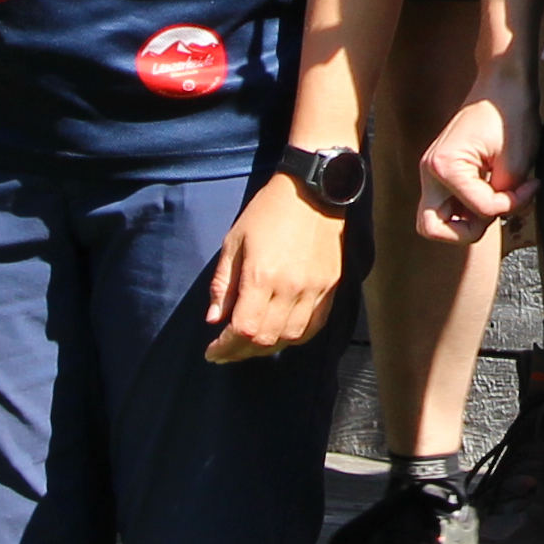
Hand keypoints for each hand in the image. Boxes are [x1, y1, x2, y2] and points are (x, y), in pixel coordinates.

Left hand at [205, 166, 353, 362]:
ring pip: (290, 338)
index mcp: (261, 275)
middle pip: (265, 339)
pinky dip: (295, 337)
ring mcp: (314, 289)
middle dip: (240, 351)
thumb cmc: (266, 213)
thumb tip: (214, 320)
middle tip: (226, 351)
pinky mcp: (331, 287)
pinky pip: (314, 326)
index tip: (212, 351)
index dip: (225, 347)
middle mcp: (290, 288)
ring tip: (250, 345)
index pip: (243, 329)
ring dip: (267, 347)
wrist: (313, 191)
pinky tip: (280, 334)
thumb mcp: (234, 241)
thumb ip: (223, 283)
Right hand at [421, 61, 537, 243]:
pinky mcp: (441, 170)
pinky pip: (447, 204)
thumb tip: (499, 217)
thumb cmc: (511, 114)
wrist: (504, 83)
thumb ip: (507, 198)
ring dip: (466, 220)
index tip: (530, 185)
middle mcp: (430, 171)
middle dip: (468, 230)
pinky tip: (493, 191)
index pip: (480, 211)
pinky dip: (467, 207)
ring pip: (436, 219)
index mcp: (445, 167)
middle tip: (495, 211)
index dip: (512, 204)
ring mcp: (432, 171)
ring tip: (496, 201)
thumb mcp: (517, 161)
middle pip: (432, 228)